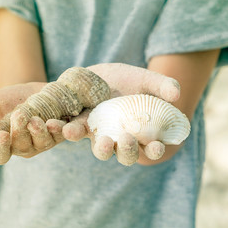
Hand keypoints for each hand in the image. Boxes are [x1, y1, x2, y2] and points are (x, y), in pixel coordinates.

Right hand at [0, 82, 66, 163]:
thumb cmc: (8, 101)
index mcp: (5, 144)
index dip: (0, 148)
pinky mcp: (60, 133)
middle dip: (20, 132)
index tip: (1, 135)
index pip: (0, 155)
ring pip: (43, 143)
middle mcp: (25, 146)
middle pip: (23, 147)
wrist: (32, 91)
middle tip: (19, 115)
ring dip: (40, 133)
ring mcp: (44, 141)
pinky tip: (59, 124)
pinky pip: (65, 136)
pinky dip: (64, 132)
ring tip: (35, 119)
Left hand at [62, 63, 180, 165]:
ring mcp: (99, 133)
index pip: (151, 147)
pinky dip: (61, 129)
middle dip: (124, 150)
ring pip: (99, 147)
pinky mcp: (80, 125)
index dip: (154, 150)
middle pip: (123, 153)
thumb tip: (176, 94)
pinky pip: (71, 131)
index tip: (156, 147)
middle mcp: (120, 138)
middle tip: (122, 140)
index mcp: (139, 132)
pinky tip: (51, 124)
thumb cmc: (127, 80)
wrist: (99, 75)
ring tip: (80, 134)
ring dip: (93, 144)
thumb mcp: (144, 79)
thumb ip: (161, 86)